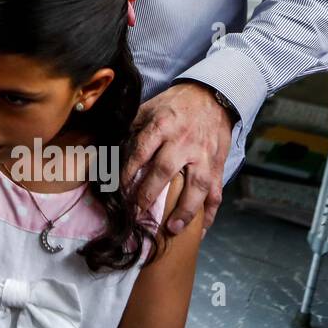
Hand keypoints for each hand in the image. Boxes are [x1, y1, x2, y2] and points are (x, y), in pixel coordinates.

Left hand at [120, 82, 232, 234]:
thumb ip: (131, 128)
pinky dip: (210, 213)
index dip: (128, 172)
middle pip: (165, 170)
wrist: (211, 97)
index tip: (118, 191)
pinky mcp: (218, 165)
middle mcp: (183, 141)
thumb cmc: (174, 106)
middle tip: (136, 215)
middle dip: (149, 194)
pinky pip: (216, 192)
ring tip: (172, 229)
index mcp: (162, 125)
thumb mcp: (149, 108)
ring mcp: (203, 155)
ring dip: (185, 210)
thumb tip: (109, 150)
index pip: (141, 151)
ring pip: (197, 185)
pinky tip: (200, 230)